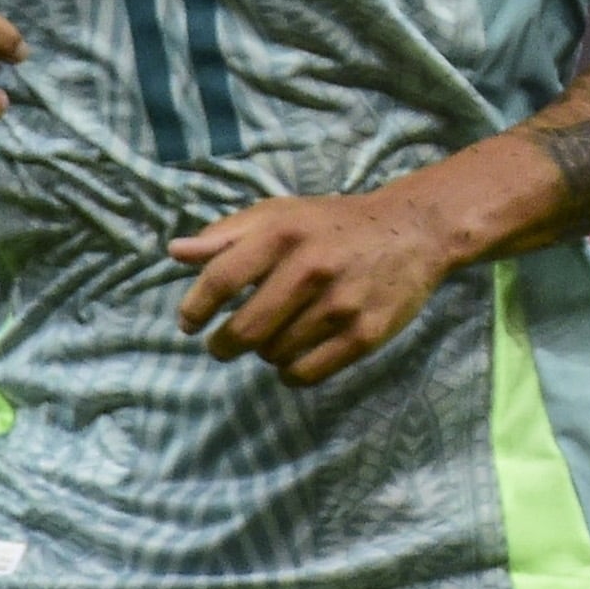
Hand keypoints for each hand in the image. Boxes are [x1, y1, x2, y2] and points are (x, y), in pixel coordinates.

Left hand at [173, 182, 469, 386]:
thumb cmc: (334, 223)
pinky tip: (295, 355)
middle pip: (242, 331)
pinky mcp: (364, 334)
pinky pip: (305, 373)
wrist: (414, 229)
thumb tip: (175, 252)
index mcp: (284, 233)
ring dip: (265, 352)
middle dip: (224, 344)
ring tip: (276, 336)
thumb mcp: (281, 214)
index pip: (220, 280)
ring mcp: (340, 304)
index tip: (191, 323)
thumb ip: (227, 234)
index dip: (195, 308)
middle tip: (226, 343)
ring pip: (273, 354)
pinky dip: (290, 371)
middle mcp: (311, 268)